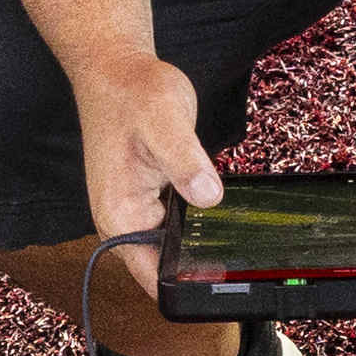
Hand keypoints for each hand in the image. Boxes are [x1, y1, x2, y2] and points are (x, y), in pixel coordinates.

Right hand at [72, 55, 222, 266]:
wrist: (115, 71)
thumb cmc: (131, 92)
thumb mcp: (165, 122)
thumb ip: (186, 163)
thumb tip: (209, 197)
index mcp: (120, 215)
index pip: (154, 277)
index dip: (188, 284)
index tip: (222, 281)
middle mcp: (122, 222)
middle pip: (166, 268)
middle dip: (200, 265)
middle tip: (240, 257)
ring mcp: (134, 213)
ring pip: (173, 247)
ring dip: (199, 242)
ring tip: (230, 228)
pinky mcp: (147, 201)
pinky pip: (174, 226)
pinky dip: (195, 221)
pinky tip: (214, 206)